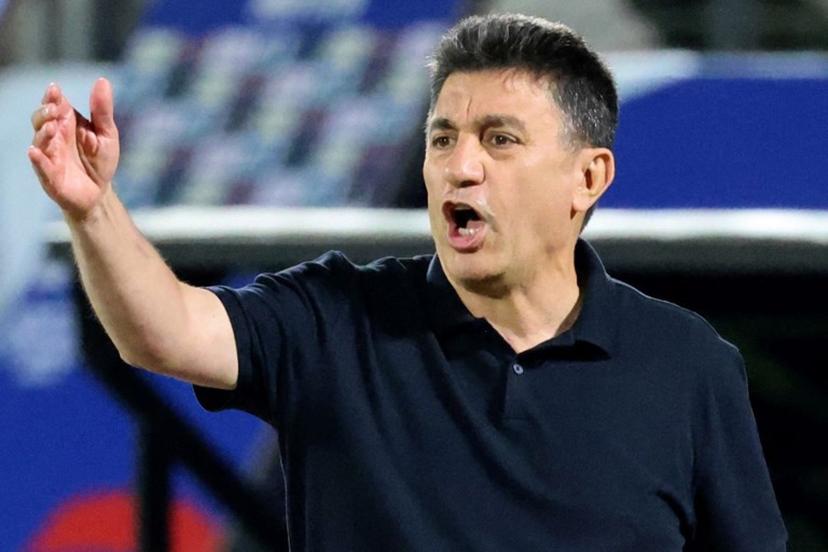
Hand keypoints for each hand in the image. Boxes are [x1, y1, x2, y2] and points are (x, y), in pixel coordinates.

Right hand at [28, 78, 119, 220]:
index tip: (55, 90)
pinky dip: (36, 158)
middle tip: (55, 109)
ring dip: (43, 132)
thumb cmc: (100, 160)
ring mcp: (49, 154)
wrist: (100, 192)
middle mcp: (54, 136)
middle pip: (41, 119)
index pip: (54, 104)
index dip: (52, 96)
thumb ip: (102, 109)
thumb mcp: (107, 133)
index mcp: (67, 122)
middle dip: (45, 112)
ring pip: (39, 140)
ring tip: (52, 127)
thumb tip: (102, 80)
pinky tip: (34, 151)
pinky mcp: (49, 174)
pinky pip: (40, 165)